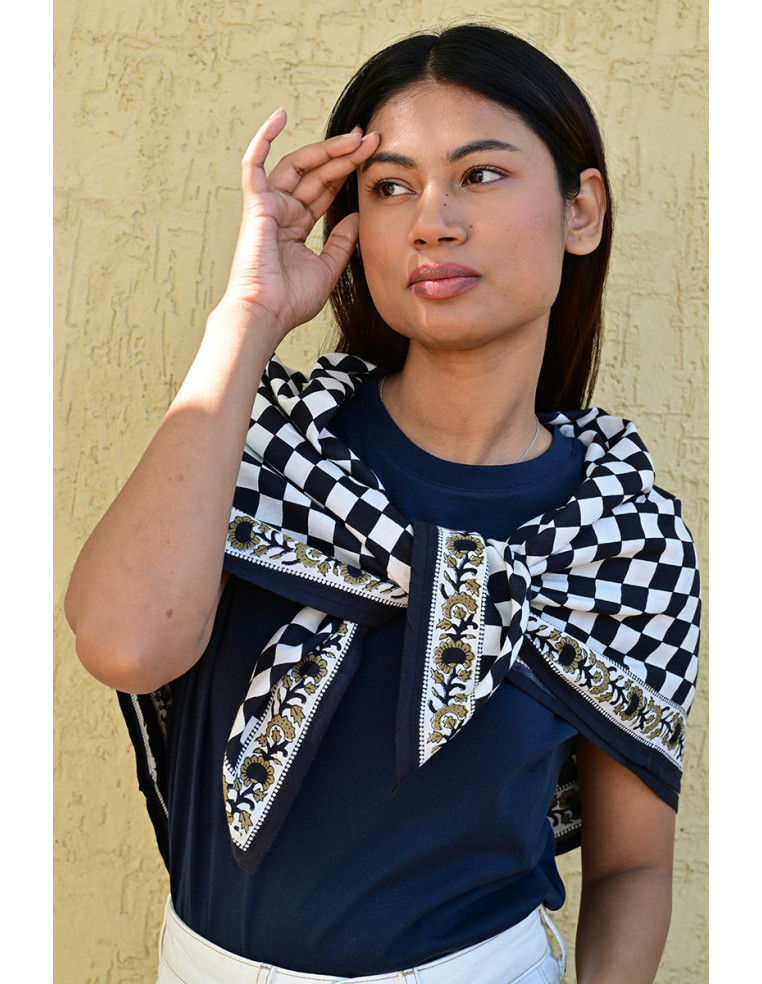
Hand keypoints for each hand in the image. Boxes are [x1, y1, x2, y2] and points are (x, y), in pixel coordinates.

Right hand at [222, 108, 379, 339]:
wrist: (267, 314)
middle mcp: (282, 212)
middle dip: (344, 155)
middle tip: (371, 139)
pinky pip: (254, 164)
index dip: (347, 171)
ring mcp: (268, 207)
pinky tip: (280, 115)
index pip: (324, 190)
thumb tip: (356, 215)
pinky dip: (263, 138)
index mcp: (296, 227)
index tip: (372, 155)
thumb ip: (341, 242)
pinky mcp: (255, 205)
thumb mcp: (327, 269)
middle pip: (316, 173)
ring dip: (325, 148)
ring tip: (355, 137)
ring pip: (298, 165)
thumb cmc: (291, 301)